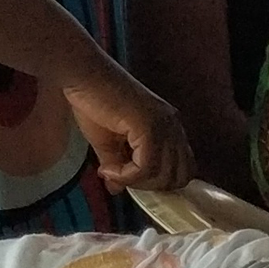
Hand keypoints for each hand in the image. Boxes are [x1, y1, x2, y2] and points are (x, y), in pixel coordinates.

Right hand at [64, 64, 194, 193]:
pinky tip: (107, 168)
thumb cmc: (94, 103)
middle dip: (148, 186)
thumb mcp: (108, 143)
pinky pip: (146, 167)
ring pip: (164, 175)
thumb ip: (118, 166)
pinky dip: (126, 176)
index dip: (158, 182)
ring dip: (135, 182)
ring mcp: (164, 125)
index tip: (128, 179)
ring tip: (110, 171)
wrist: (84, 77)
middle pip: (178, 177)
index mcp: (170, 128)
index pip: (184, 169)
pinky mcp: (150, 126)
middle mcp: (173, 126)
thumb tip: (116, 190)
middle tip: (120, 178)